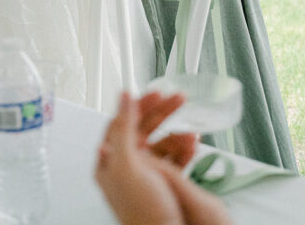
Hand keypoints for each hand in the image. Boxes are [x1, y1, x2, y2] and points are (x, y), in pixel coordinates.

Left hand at [96, 92, 230, 224]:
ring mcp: (146, 176)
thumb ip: (123, 128)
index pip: (122, 122)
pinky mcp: (163, 186)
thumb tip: (122, 97)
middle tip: (179, 99)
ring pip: (162, 144)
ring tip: (192, 134)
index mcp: (110, 160)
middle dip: (163, 113)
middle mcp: (126, 167)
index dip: (138, 105)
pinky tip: (194, 145)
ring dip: (178, 135)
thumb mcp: (128, 165)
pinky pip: (174, 160)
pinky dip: (185, 151)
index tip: (157, 92)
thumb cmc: (143, 212)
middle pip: (144, 128)